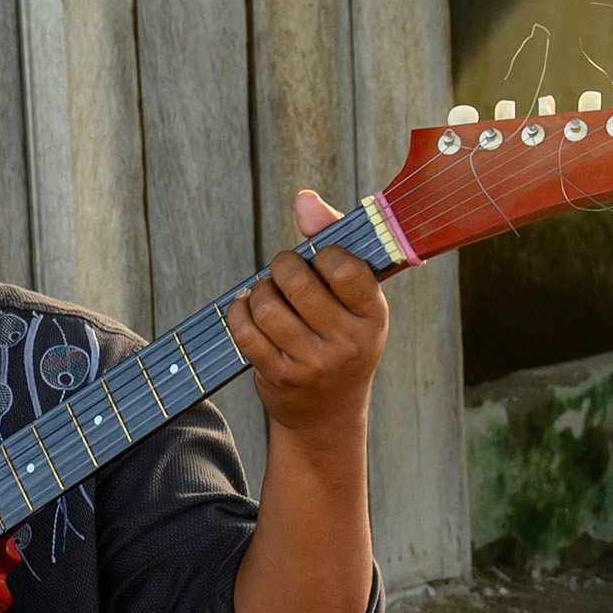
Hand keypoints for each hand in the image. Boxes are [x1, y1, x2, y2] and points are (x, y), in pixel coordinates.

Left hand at [225, 189, 388, 447]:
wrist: (328, 414)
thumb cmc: (340, 336)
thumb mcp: (353, 298)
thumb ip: (332, 240)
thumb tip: (303, 199)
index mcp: (373, 315)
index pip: (344, 267)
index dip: (322, 253)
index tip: (319, 260)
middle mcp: (347, 343)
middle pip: (298, 282)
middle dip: (282, 266)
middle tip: (283, 271)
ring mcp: (312, 363)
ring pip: (267, 306)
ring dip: (258, 291)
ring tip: (264, 293)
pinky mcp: (279, 377)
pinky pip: (246, 332)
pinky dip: (239, 313)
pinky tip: (246, 309)